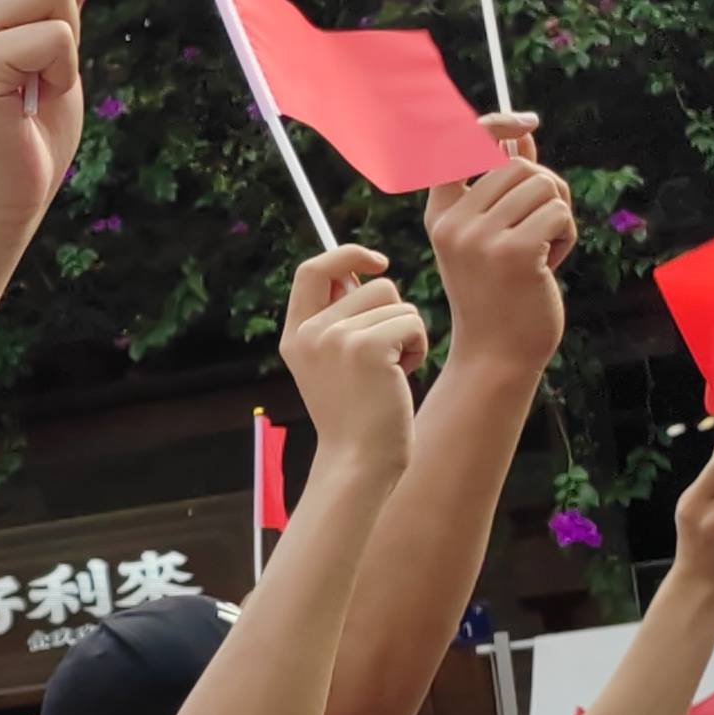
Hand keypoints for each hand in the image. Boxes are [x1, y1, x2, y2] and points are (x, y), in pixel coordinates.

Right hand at [277, 257, 428, 471]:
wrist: (358, 460)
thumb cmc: (356, 415)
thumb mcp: (331, 364)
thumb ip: (338, 320)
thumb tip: (366, 274)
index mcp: (295, 334)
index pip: (313, 269)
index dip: (348, 254)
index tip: (378, 263)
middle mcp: (310, 332)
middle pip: (372, 285)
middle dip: (392, 313)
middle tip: (384, 356)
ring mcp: (336, 338)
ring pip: (397, 303)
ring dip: (407, 333)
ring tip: (391, 371)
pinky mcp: (368, 346)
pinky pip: (411, 322)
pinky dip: (418, 347)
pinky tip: (402, 376)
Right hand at [423, 138, 576, 373]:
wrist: (497, 355)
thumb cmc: (499, 295)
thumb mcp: (491, 236)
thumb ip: (504, 185)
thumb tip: (521, 132)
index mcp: (440, 216)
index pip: (459, 146)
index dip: (495, 124)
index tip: (526, 122)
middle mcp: (453, 223)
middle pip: (518, 164)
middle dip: (545, 188)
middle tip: (544, 227)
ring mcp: (480, 238)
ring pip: (543, 184)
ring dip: (558, 214)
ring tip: (543, 250)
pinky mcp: (513, 252)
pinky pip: (559, 211)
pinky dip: (566, 235)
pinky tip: (549, 265)